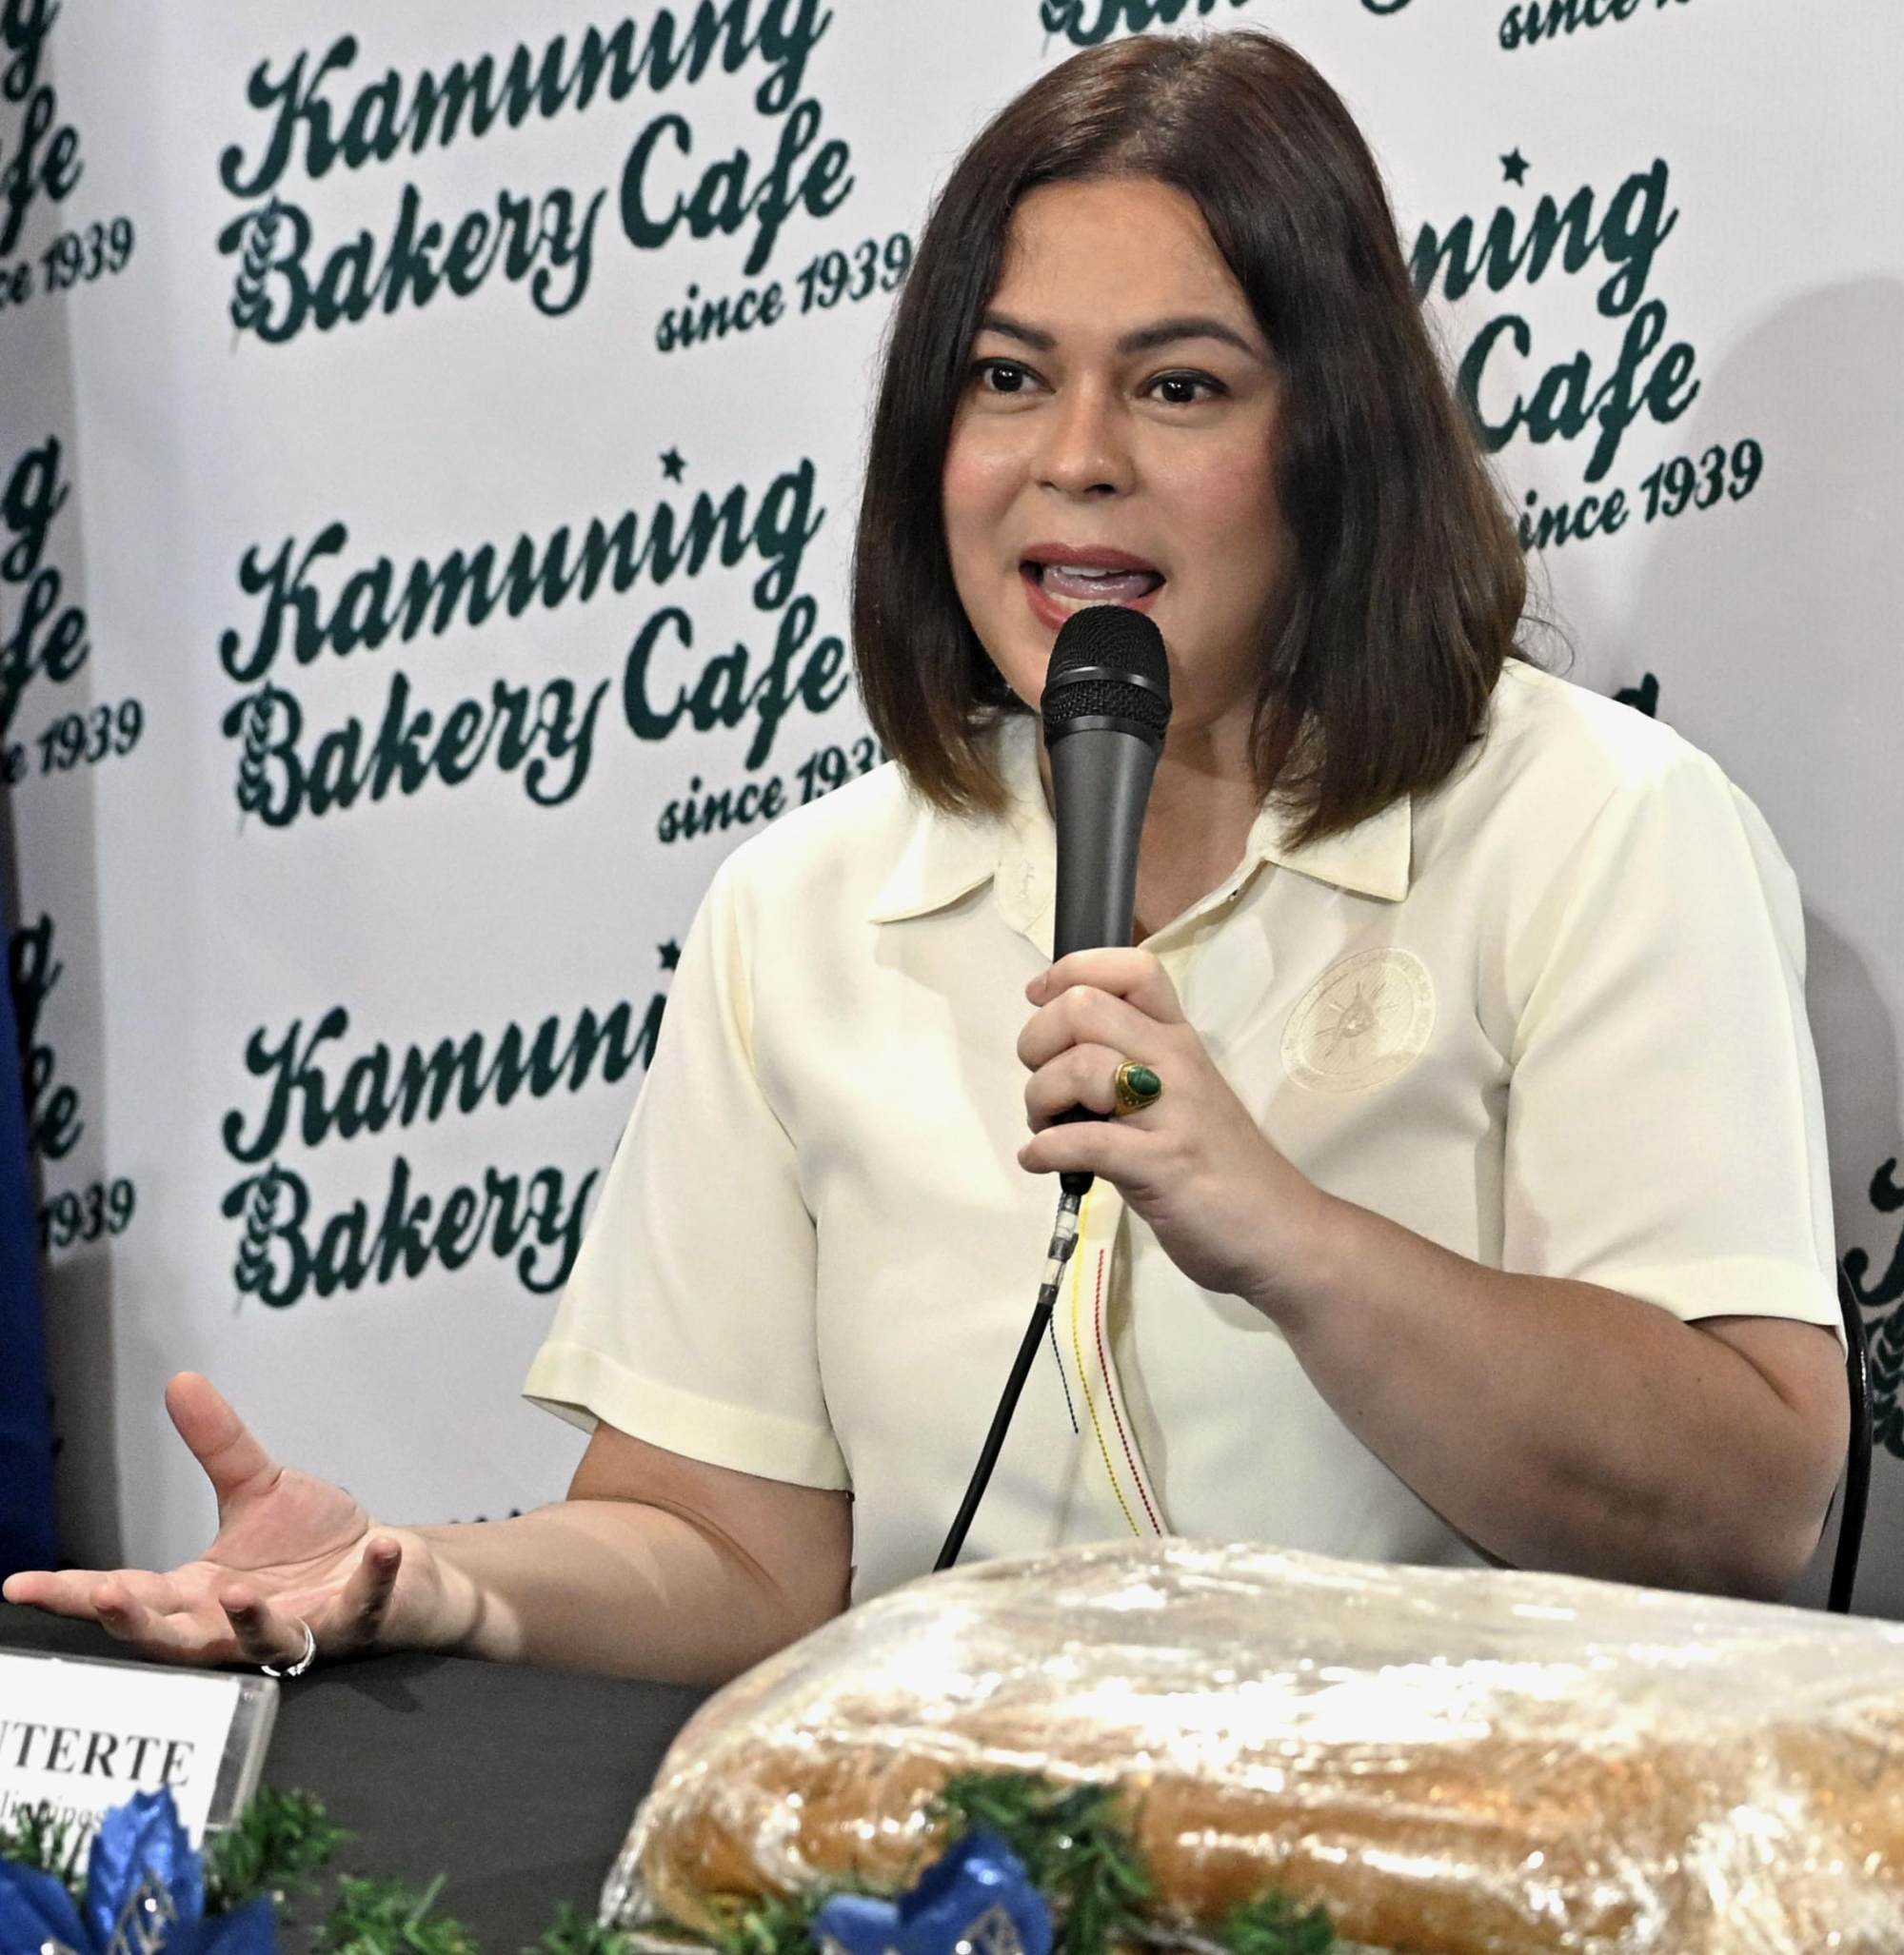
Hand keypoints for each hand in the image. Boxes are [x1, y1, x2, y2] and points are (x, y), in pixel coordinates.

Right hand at [0, 1373, 441, 1668]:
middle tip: (107, 1597)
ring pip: (265, 1641)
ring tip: (236, 1589)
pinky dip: (376, 1578)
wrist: (397, 1568)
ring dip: (250, 1619)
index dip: (75, 1593)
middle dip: (140, 1624)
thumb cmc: (315, 1543)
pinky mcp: (361, 1621)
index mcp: (203, 1595)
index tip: (19, 1584)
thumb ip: (219, 1446)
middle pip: (177, 1640)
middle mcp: (241, 1624)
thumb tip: (179, 1380)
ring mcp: (301, 1630)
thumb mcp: (259, 1489)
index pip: (129, 1596)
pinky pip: (367, 1605)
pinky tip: (386, 1545)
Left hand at [1017, 948, 1327, 1311]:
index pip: (1131, 967)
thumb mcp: (1179, 1096)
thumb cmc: (1223, 1168)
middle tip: (1046, 1086)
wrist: (1281, 1233)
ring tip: (1047, 1130)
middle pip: (1084, 1007)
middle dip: (1038, 1041)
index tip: (1041, 1001)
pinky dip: (1047, 1150)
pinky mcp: (1163, 1164)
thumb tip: (1060, 1058)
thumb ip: (1131, 1067)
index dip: (1071, 972)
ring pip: (1078, 1067)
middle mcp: (1176, 1062)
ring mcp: (1172, 1111)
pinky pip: (1085, 1140)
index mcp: (1178, 1040)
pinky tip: (1041, 1162)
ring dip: (1039, 1101)